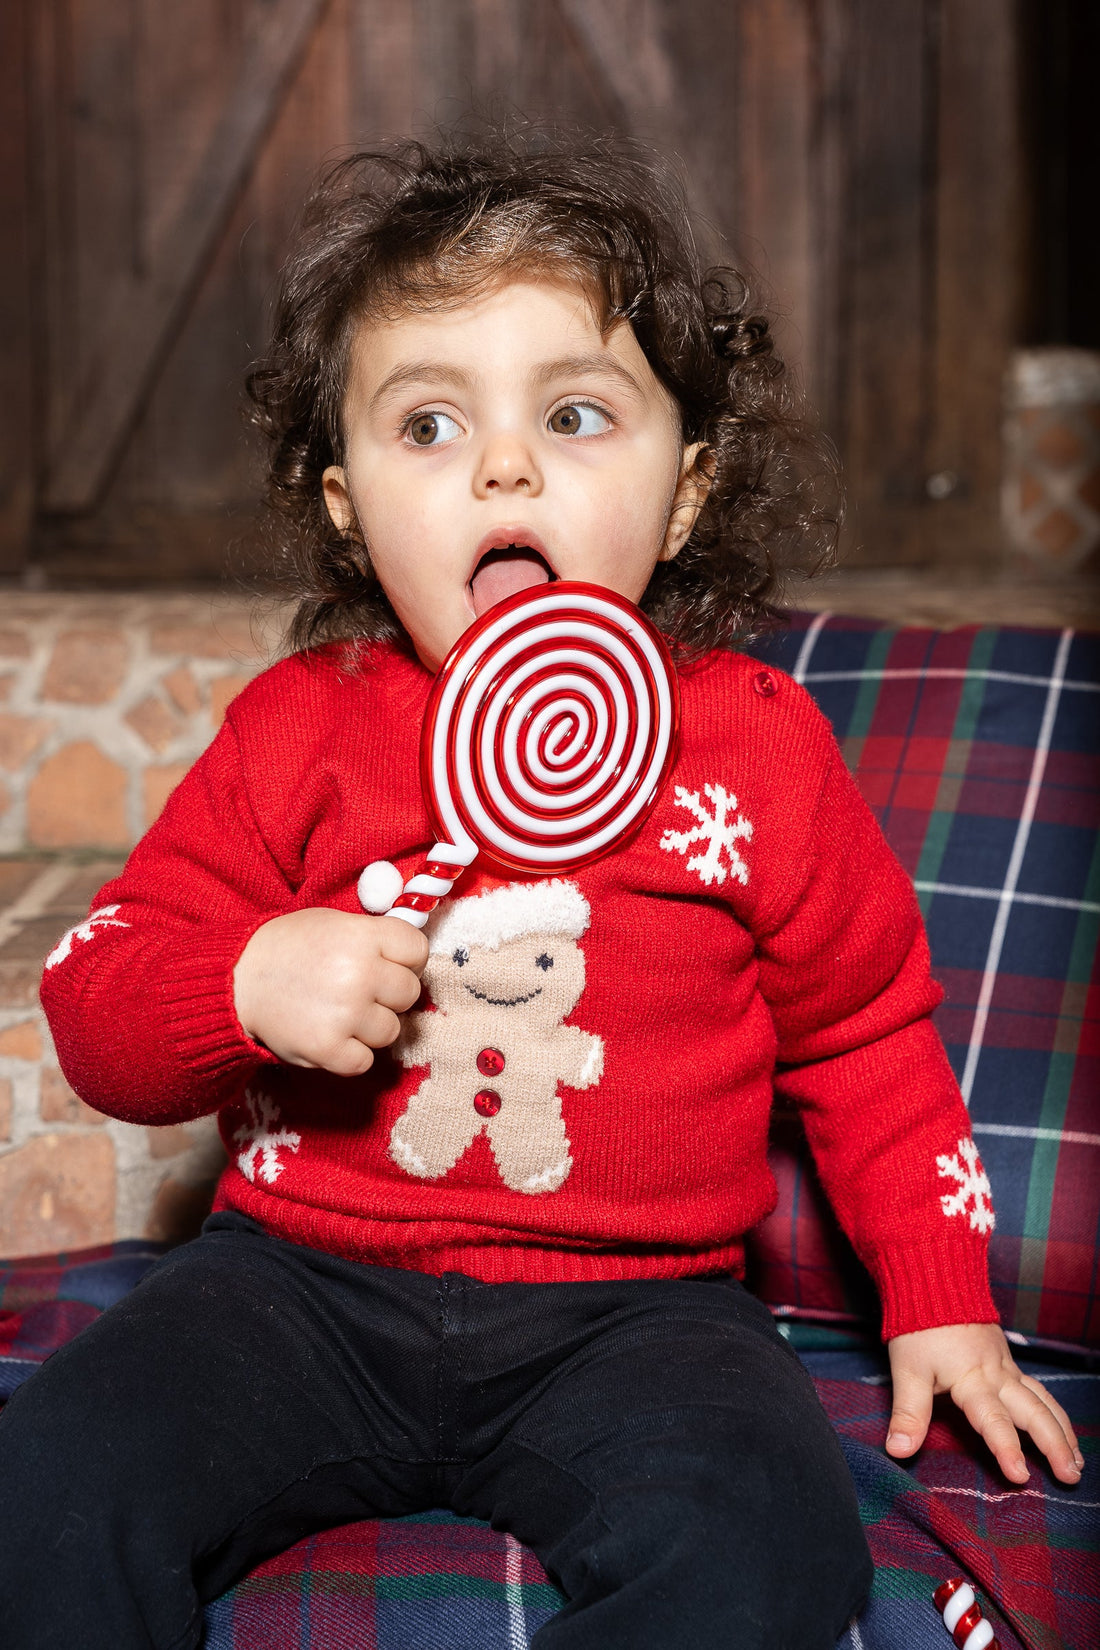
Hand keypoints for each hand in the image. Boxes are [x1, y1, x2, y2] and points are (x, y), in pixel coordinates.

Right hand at [233, 907, 428, 1075]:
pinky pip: (365, 1062)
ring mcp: (345, 1014)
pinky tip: (332, 1037)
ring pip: (391, 1030)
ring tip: (340, 1013)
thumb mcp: (333, 922)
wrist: (236, 982)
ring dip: (370, 1027)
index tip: (387, 964)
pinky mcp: (328, 1049)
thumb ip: (374, 937)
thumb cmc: (288, 948)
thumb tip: (413, 956)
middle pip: (409, 993)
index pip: (417, 950)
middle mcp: (359, 974)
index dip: (405, 959)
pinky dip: (350, 1055)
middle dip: (388, 994)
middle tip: (358, 991)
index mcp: (362, 937)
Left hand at [886, 1322, 1083, 1484]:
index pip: (993, 1420)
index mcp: (973, 1380)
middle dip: (1055, 1446)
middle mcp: (997, 1375)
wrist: (934, 1280)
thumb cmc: (918, 1327)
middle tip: (1070, 1477)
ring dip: (1063, 1431)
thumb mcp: (907, 1371)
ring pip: (1043, 1401)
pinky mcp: (1007, 1359)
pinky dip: (1055, 1411)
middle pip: (1034, 1413)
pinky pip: (1038, 1389)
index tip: (1020, 1477)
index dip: (1006, 1449)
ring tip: (1077, 1462)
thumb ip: (909, 1413)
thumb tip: (897, 1450)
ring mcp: (1006, 1366)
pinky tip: (1062, 1426)